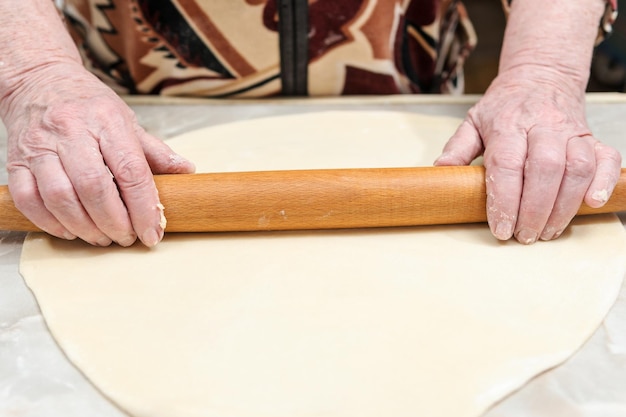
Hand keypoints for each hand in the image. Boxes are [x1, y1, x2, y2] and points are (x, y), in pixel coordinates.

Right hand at [2, 62, 194, 246]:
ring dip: (84, 227)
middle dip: (114, 222)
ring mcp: (39, 146)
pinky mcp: (15, 160)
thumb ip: (154, 150)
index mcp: (105, 119)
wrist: (39, 80)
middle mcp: (70, 130)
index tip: (153, 232)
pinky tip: (70, 230)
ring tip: (102, 238)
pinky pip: (29, 199)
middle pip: (93, 187)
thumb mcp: (126, 119)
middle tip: (127, 238)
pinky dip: (50, 223)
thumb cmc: (88, 104)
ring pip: (60, 197)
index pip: (130, 171)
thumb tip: (186, 171)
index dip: (144, 208)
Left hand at [435, 68, 621, 243]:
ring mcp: (571, 132)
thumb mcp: (473, 121)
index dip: (504, 200)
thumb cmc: (505, 106)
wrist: (541, 76)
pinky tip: (592, 203)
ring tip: (547, 231)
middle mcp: (542, 126)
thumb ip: (457, 148)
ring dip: (564, 206)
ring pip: (576, 169)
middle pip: (544, 169)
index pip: (507, 164)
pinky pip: (607, 160)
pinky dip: (604, 182)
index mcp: (508, 124)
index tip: (500, 227)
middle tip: (523, 235)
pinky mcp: (592, 138)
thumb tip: (440, 172)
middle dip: (533, 210)